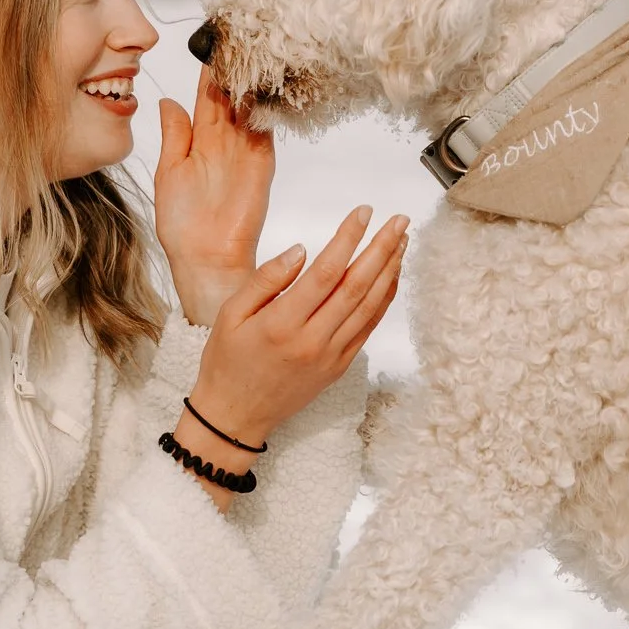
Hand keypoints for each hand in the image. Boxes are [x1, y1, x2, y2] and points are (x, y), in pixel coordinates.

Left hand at [154, 67, 274, 325]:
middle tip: (239, 34)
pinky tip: (267, 83)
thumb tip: (167, 100)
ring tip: (254, 50)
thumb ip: (174, 136)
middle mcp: (223, 141)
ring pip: (251, 105)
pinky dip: (268, 106)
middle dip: (236, 65)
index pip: (206, 95)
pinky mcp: (262, 162)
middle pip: (232, 94)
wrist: (205, 260)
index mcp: (197, 140)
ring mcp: (245, 149)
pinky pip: (266, 128)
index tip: (212, 42)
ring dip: (253, 80)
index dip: (209, 70)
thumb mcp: (169, 173)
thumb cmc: (182, 225)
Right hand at [189, 205, 408, 446]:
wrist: (235, 415)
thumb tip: (301, 251)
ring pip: (369, 307)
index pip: (326, 272)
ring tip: (402, 241)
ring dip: (390, 271)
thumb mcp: (230, 315)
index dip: (348, 239)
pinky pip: (368, 328)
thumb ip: (265, 280)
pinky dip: (384, 300)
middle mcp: (312, 341)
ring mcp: (331, 356)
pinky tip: (391, 277)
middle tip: (400, 220)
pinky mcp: (339, 367)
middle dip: (381, 248)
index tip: (363, 212)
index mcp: (282, 324)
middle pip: (357, 286)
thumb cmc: (227, 361)